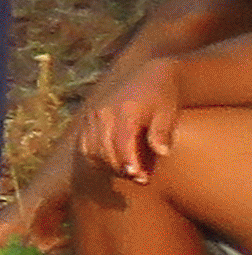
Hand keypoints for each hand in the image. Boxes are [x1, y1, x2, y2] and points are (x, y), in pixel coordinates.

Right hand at [81, 55, 191, 183]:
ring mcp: (92, 116)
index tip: (142, 179)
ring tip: (129, 171)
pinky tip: (114, 163)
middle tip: (141, 179)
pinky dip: (97, 158)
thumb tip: (163, 153)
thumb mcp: (168, 112)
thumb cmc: (163, 97)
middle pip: (105, 150)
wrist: (148, 76)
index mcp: (125, 110)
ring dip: (108, 166)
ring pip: (91, 150)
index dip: (131, 164)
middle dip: (121, 169)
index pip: (122, 144)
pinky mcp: (87, 119)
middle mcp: (103, 113)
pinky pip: (85, 145)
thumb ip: (162, 132)